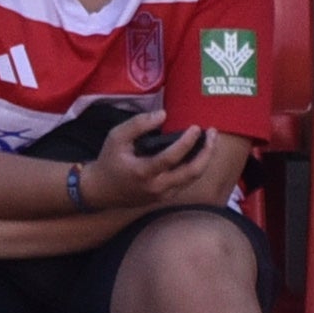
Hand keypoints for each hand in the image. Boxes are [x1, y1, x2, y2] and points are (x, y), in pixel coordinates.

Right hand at [81, 109, 215, 210]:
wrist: (100, 190)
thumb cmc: (108, 160)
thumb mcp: (116, 137)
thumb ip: (138, 124)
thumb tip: (163, 114)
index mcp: (143, 172)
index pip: (172, 158)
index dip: (187, 142)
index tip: (196, 127)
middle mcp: (157, 187)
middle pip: (192, 172)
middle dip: (207, 152)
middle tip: (213, 134)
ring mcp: (162, 195)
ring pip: (192, 179)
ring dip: (205, 159)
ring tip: (210, 141)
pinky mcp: (164, 198)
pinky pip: (186, 182)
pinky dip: (195, 167)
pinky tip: (198, 153)